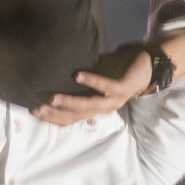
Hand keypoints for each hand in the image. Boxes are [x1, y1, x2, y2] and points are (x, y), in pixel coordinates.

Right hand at [30, 49, 151, 125]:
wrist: (151, 65)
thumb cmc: (120, 69)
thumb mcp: (96, 77)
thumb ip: (80, 81)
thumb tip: (56, 72)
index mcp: (95, 108)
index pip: (69, 119)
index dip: (51, 118)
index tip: (33, 112)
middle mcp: (103, 108)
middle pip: (75, 116)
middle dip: (55, 114)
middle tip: (36, 108)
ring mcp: (113, 100)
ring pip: (88, 105)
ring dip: (69, 102)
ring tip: (52, 98)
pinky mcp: (122, 88)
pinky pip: (105, 86)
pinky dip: (91, 81)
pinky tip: (77, 75)